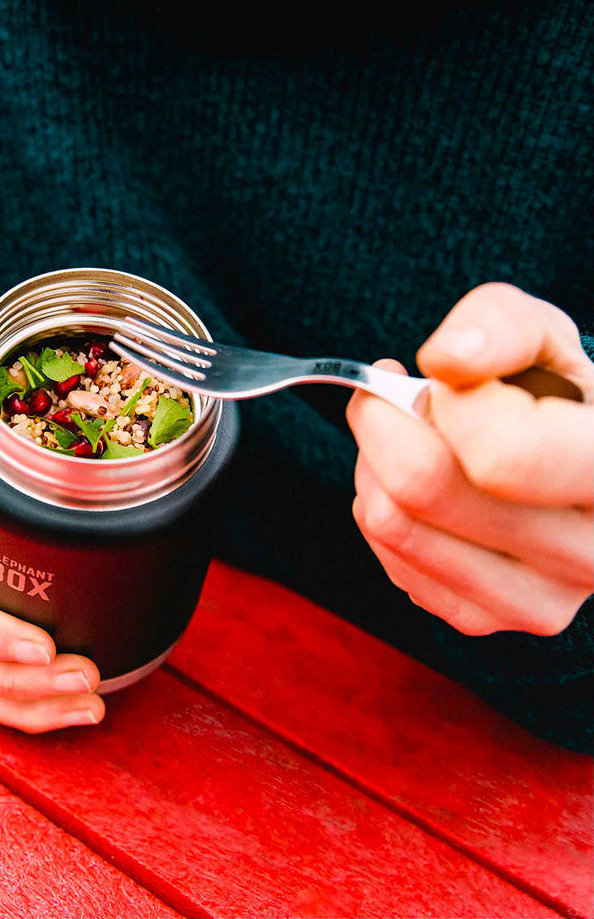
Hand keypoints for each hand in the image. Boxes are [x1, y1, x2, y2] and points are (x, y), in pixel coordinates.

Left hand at [346, 283, 593, 636]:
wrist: (573, 464)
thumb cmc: (556, 395)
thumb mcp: (543, 338)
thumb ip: (499, 325)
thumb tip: (447, 360)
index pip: (500, 454)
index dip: (445, 401)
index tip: (441, 379)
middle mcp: (593, 554)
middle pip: (423, 488)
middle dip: (382, 421)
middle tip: (392, 397)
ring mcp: (542, 601)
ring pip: (391, 522)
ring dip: (373, 462)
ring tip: (406, 435)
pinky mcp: (490, 619)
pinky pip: (389, 556)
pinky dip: (380, 504)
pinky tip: (419, 484)